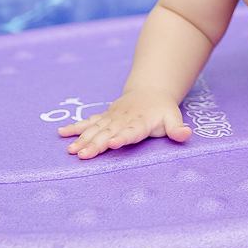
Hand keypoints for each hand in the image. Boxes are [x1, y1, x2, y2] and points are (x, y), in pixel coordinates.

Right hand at [58, 88, 190, 157]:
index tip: (112, 143)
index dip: (122, 137)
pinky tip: (61, 133)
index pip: (131, 131)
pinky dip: (75, 127)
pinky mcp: (104, 117)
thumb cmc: (162, 111)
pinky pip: (88, 121)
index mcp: (140, 122)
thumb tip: (186, 134)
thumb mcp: (173, 118)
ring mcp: (111, 117)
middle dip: (95, 144)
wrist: (150, 92)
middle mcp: (123, 119)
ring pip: (95, 129)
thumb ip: (177, 128)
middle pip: (108, 133)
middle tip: (83, 155)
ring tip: (72, 151)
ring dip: (82, 139)